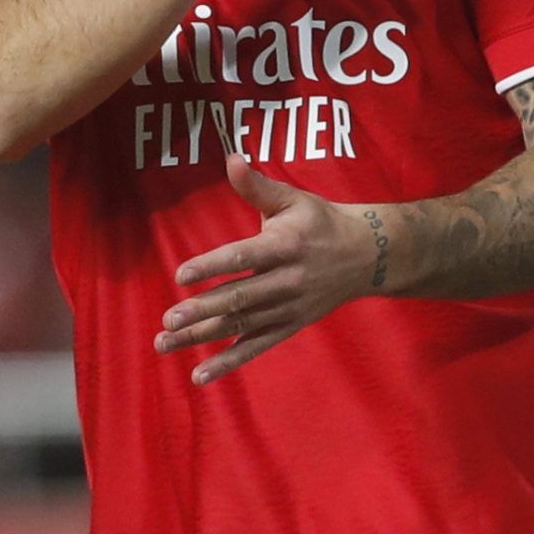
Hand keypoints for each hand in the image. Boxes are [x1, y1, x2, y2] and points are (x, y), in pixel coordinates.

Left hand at [156, 154, 392, 383]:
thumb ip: (256, 186)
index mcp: (284, 246)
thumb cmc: (321, 222)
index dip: (211, 266)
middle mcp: (286, 281)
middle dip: (202, 311)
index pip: (243, 257)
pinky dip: (228, 362)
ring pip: (241, 325)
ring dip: (202, 337)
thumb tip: (231, 157)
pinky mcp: (289, 327)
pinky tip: (199, 375)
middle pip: (239, 298)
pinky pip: (255, 348)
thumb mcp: (292, 199)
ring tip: (165, 343)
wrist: (368, 257)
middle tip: (168, 320)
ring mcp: (288, 309)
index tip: (180, 275)